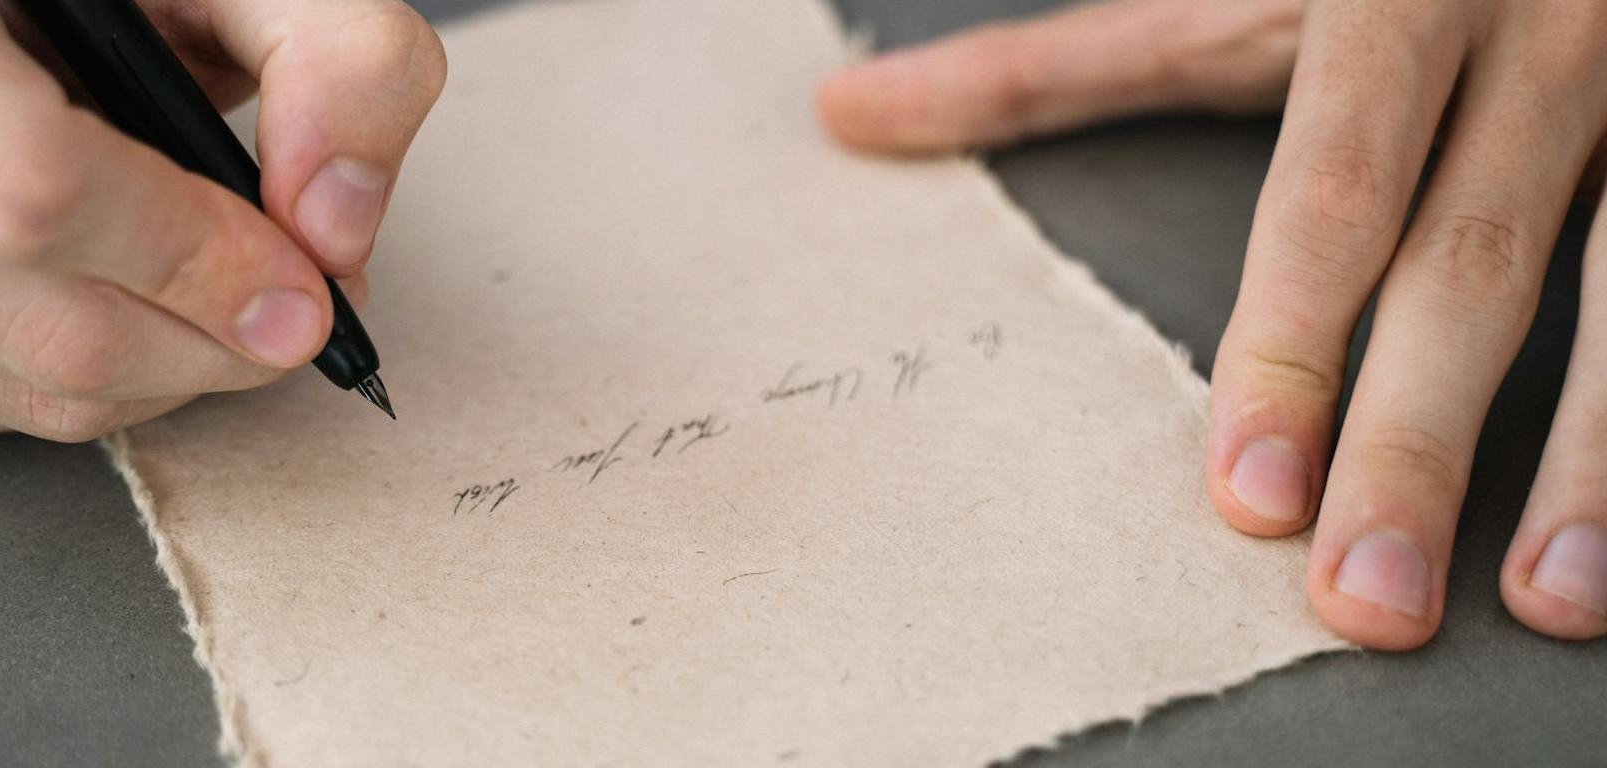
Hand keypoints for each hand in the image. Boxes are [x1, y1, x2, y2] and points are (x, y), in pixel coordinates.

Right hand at [0, 0, 444, 439]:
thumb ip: (338, 59)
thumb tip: (332, 230)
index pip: (31, 190)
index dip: (195, 259)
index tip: (303, 282)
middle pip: (52, 329)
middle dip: (221, 339)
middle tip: (298, 295)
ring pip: (34, 395)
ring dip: (177, 369)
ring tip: (220, 282)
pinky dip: (101, 381)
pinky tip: (122, 292)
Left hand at [818, 0, 1606, 646]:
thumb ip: (1046, 67)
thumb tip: (849, 119)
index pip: (1335, 188)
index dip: (1293, 344)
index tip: (1249, 497)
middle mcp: (1536, 39)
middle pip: (1476, 264)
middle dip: (1420, 441)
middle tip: (1362, 600)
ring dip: (1595, 456)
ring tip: (1544, 599)